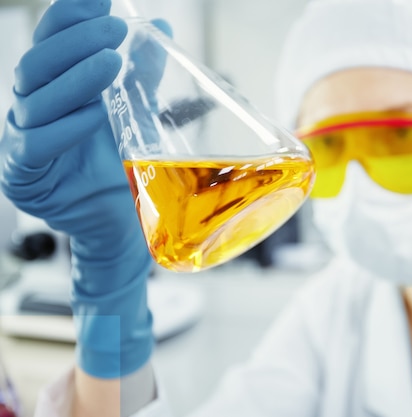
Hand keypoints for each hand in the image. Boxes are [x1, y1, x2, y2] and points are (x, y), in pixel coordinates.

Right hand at [0, 0, 152, 377]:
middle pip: (37, 63)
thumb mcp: (135, 112)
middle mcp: (31, 108)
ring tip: (111, 63)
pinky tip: (92, 117)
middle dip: (76, 42)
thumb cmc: (122, 164)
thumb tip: (160, 29)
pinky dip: (65, 128)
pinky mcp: (24, 175)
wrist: (120, 220)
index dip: (69, 16)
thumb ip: (141, 74)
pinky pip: (36, 145)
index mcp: (53, 87)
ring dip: (75, 79)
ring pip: (35, 100)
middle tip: (115, 28)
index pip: (50, 41)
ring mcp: (22, 141)